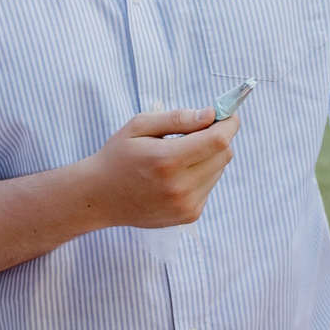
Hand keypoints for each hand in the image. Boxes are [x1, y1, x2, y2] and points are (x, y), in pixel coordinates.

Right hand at [85, 108, 238, 228]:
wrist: (101, 197)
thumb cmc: (118, 156)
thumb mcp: (139, 126)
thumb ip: (177, 118)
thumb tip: (210, 114)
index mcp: (166, 160)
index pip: (217, 141)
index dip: (228, 124)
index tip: (227, 114)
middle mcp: (179, 186)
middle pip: (224, 155)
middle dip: (219, 137)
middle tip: (201, 130)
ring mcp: (185, 204)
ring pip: (219, 170)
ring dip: (209, 157)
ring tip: (180, 155)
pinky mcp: (189, 215)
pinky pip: (210, 186)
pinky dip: (202, 175)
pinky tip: (177, 174)